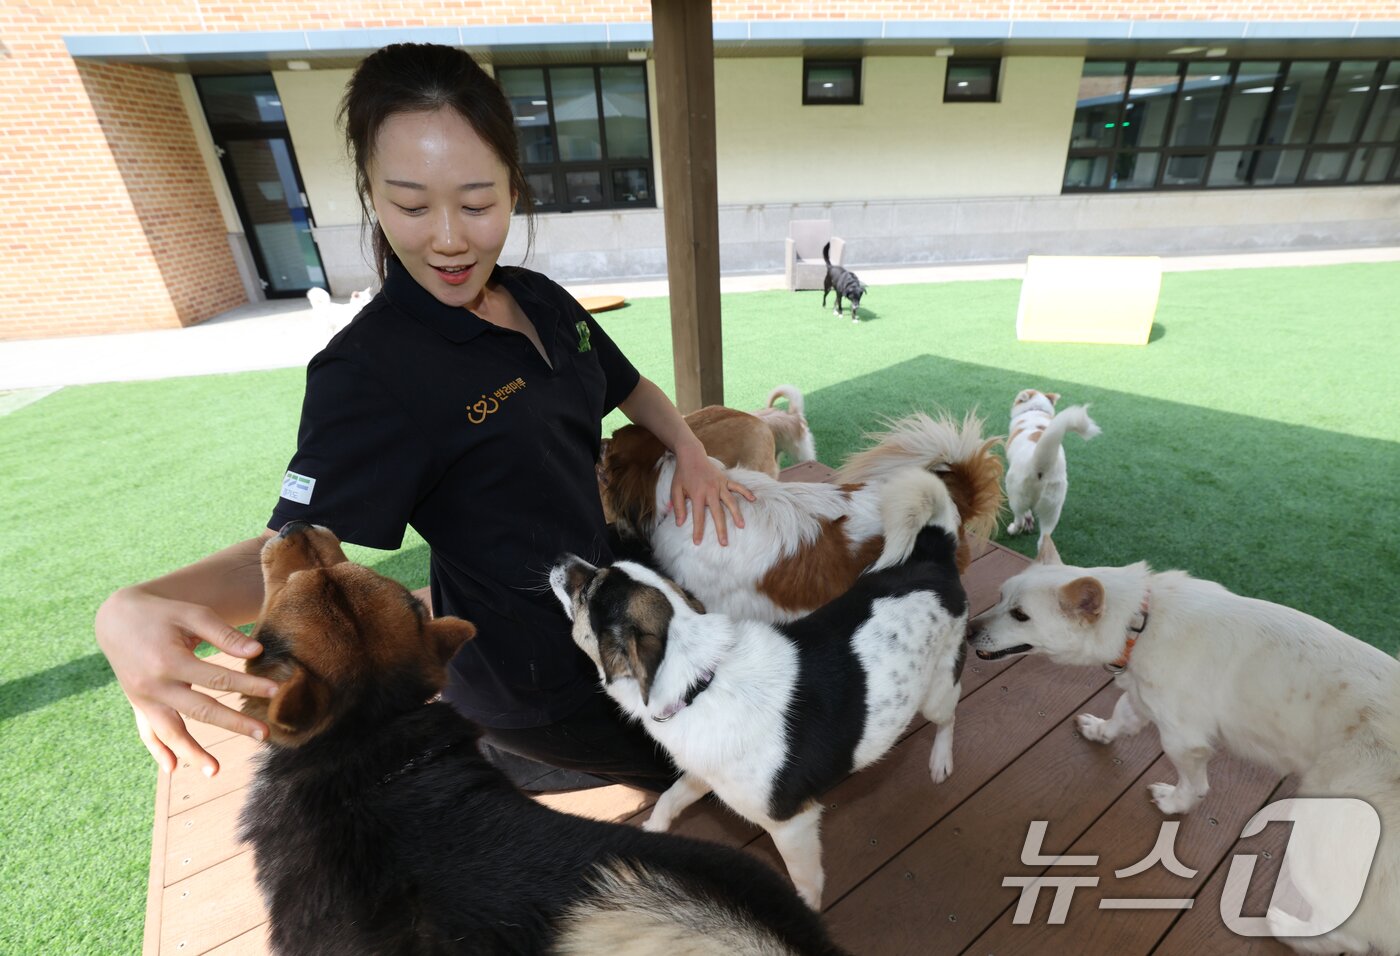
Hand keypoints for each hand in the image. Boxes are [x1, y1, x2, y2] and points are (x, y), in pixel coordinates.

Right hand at [95, 587, 278, 776]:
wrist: (116, 619)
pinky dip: (158, 751)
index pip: (217, 678)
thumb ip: (224, 634)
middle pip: (200, 710)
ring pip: (171, 731)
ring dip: (192, 752)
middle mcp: (154, 685)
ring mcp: (143, 698)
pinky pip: (147, 732)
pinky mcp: (138, 704)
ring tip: (215, 771)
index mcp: (170, 660)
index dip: (248, 685)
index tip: (275, 691)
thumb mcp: (192, 615)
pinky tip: (172, 769)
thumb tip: (257, 653)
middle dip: (234, 723)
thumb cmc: (162, 614)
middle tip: (264, 734)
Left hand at [669, 444, 755, 545]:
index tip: (698, 543)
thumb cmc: (682, 475)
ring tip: (741, 526)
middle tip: (724, 543)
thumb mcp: (675, 490)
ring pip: (731, 502)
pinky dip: (746, 492)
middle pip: (717, 513)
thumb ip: (678, 507)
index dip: (698, 530)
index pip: (698, 517)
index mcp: (697, 494)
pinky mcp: (725, 479)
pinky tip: (753, 499)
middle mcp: (710, 491)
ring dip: (736, 514)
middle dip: (721, 529)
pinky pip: (738, 487)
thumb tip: (680, 524)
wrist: (691, 455)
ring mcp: (720, 485)